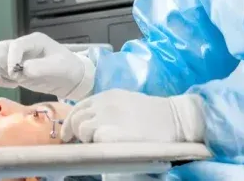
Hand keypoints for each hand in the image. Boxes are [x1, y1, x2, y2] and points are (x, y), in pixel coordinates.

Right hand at [0, 33, 95, 100]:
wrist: (71, 80)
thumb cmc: (67, 69)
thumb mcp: (57, 67)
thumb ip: (40, 67)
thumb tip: (22, 70)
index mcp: (34, 41)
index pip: (14, 45)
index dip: (11, 59)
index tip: (15, 74)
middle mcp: (22, 47)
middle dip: (3, 63)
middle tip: (15, 76)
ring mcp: (17, 59)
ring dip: (1, 71)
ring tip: (16, 80)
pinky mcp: (14, 71)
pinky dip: (1, 79)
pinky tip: (14, 84)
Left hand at [60, 89, 205, 143]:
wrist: (175, 120)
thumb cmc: (155, 114)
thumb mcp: (127, 102)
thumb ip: (108, 107)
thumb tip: (91, 121)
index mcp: (108, 95)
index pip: (79, 107)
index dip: (71, 122)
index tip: (69, 135)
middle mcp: (104, 104)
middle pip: (76, 118)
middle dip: (74, 132)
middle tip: (78, 143)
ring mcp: (107, 118)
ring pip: (81, 129)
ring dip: (84, 139)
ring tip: (97, 145)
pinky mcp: (111, 134)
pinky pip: (93, 140)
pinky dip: (95, 144)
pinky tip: (107, 147)